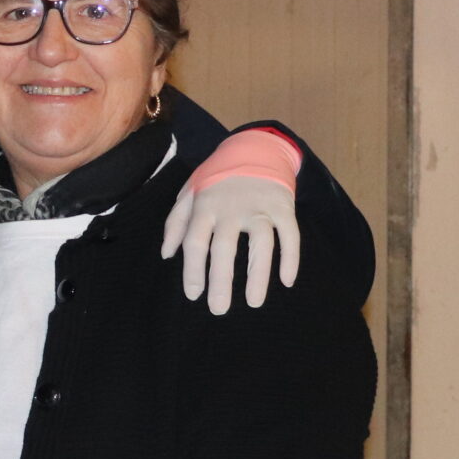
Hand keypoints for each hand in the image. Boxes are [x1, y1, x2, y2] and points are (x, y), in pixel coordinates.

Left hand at [162, 134, 301, 314]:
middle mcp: (232, 208)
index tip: (194, 294)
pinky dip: (291, 258)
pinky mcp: (283, 207)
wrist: (254, 148)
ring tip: (253, 303)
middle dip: (220, 281)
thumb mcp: (188, 192)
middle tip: (218, 309)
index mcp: (205, 205)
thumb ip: (176, 222)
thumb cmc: (216, 178)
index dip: (193, 270)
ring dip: (258, 275)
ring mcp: (260, 207)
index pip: (195, 242)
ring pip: (261, 244)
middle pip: (225, 248)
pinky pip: (290, 235)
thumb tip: (167, 254)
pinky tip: (286, 281)